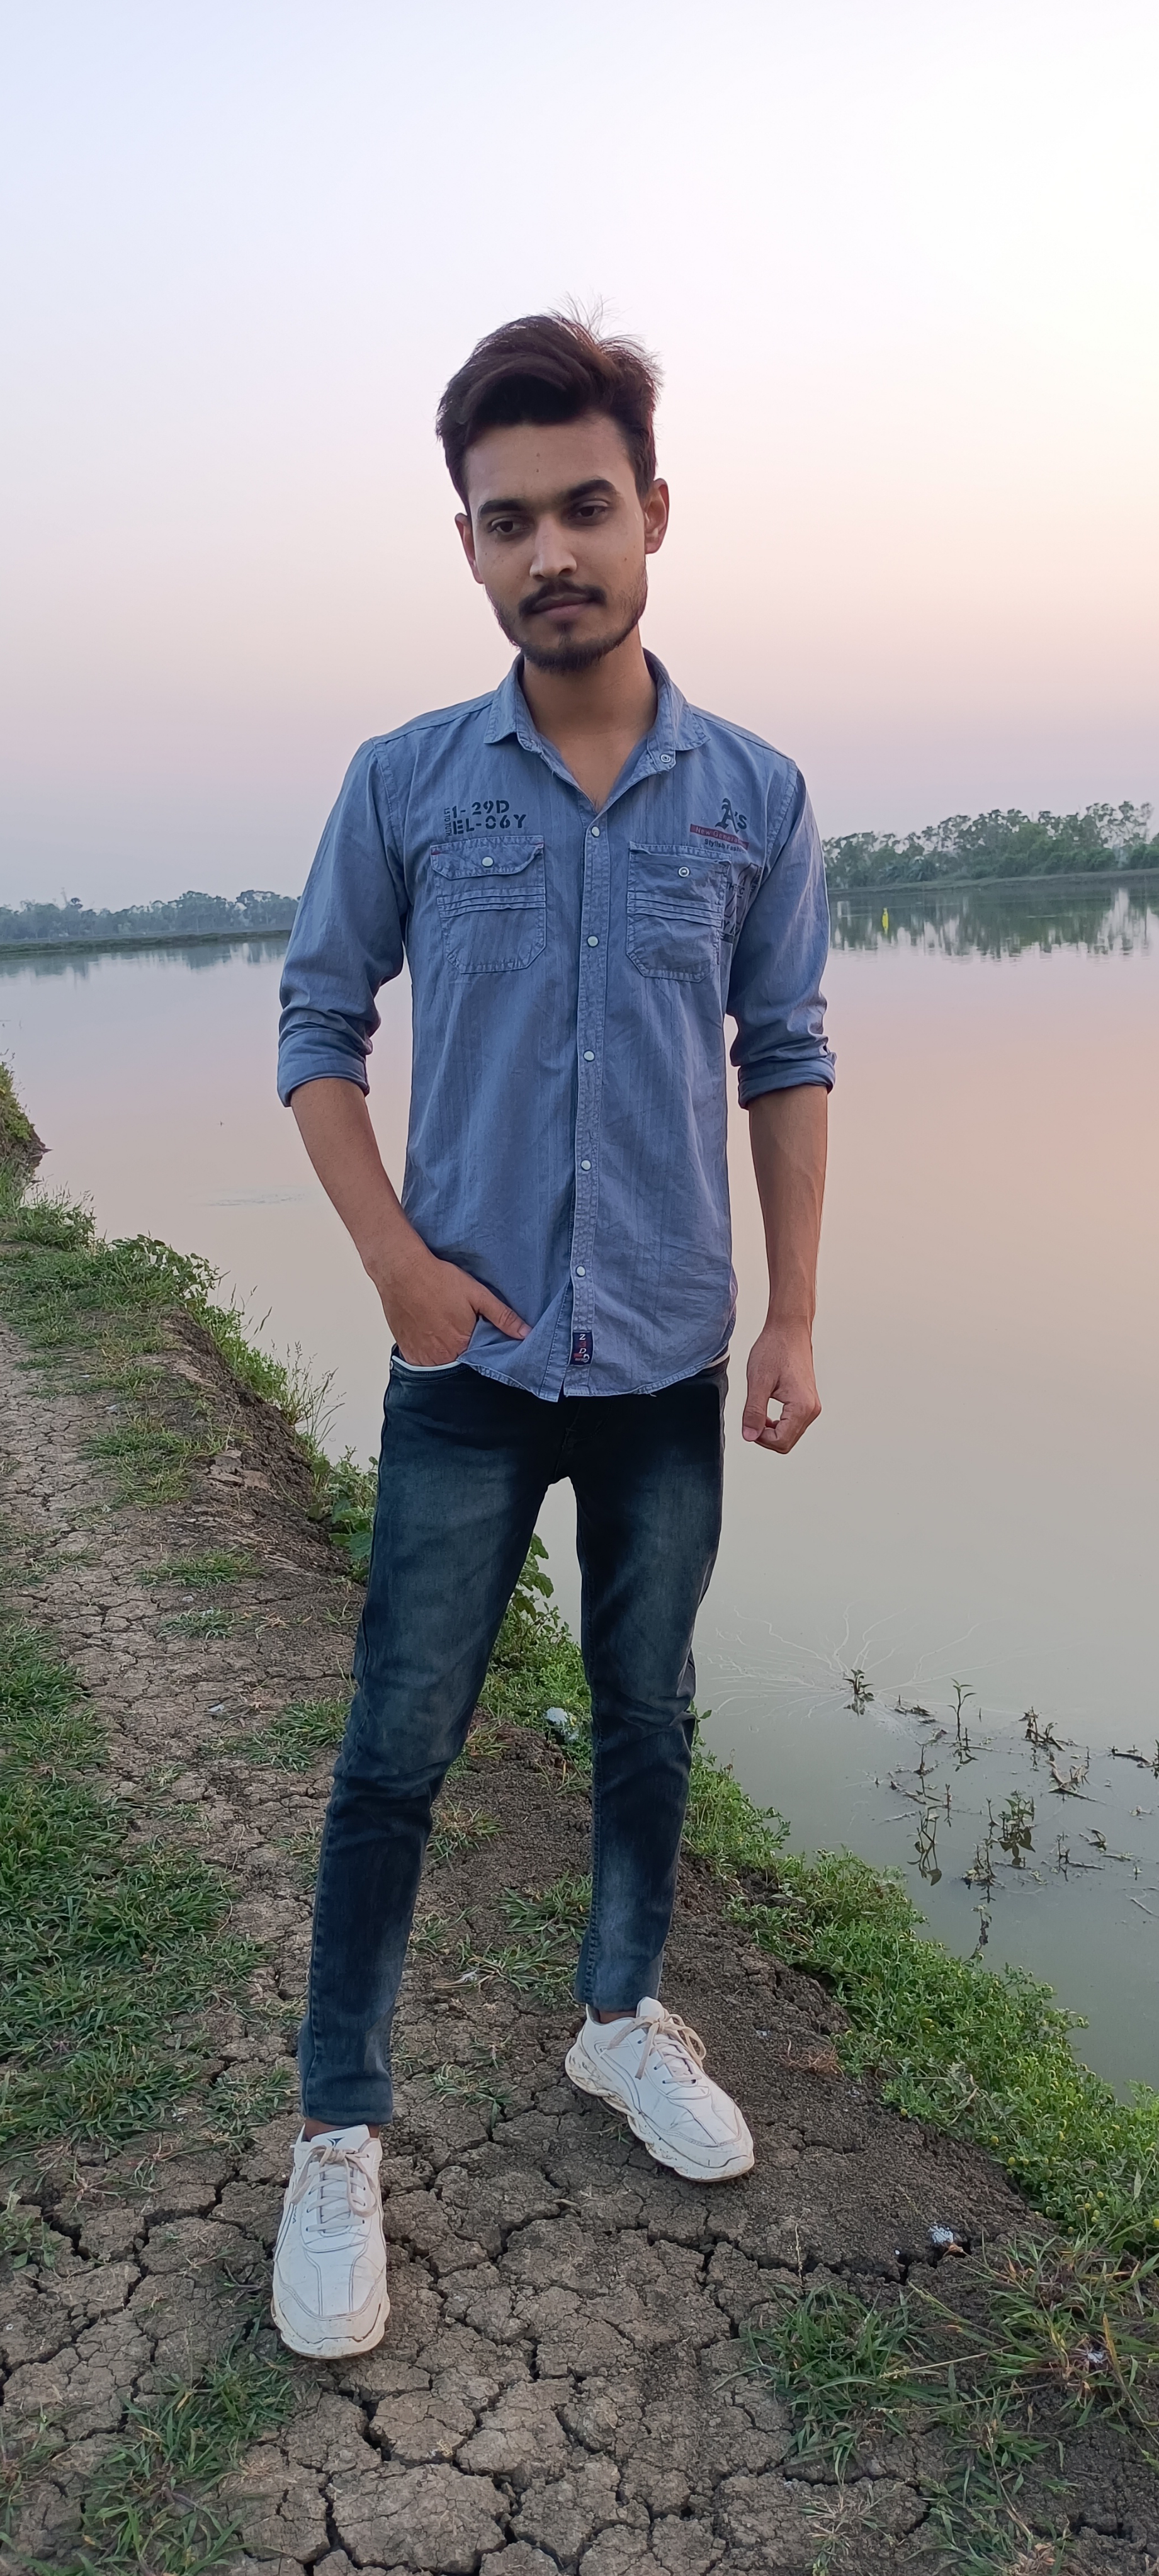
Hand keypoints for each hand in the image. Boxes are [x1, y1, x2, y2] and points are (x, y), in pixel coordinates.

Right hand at [375, 1240, 528, 1365]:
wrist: (402, 1271)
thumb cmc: (438, 1280)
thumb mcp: (477, 1294)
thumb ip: (502, 1317)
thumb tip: (526, 1334)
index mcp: (462, 1346)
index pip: (480, 1360)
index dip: (482, 1348)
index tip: (479, 1334)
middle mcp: (441, 1357)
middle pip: (459, 1362)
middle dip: (464, 1350)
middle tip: (458, 1327)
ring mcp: (421, 1356)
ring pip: (440, 1363)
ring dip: (445, 1353)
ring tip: (443, 1329)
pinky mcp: (406, 1350)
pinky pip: (421, 1361)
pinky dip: (427, 1353)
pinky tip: (429, 1333)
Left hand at [741, 1319, 820, 1453]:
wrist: (789, 1330)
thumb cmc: (775, 1349)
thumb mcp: (758, 1382)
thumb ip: (753, 1412)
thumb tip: (749, 1436)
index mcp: (802, 1406)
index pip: (780, 1441)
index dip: (760, 1438)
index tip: (749, 1423)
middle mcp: (812, 1409)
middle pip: (786, 1442)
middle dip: (765, 1436)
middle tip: (751, 1419)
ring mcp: (812, 1406)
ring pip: (790, 1434)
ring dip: (771, 1430)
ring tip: (758, 1412)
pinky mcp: (808, 1401)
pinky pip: (793, 1424)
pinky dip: (778, 1423)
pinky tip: (766, 1412)